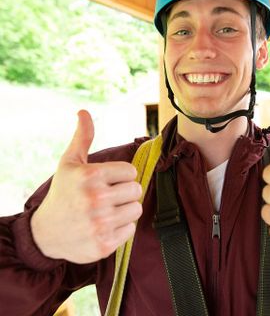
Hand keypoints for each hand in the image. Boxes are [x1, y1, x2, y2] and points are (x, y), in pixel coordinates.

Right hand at [31, 110, 141, 263]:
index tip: (107, 181)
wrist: (45, 233)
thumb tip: (84, 111)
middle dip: (125, 192)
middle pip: (136, 190)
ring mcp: (100, 223)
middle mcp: (96, 199)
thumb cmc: (63, 193)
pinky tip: (104, 226)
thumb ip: (83, 137)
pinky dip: (121, 228)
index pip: (132, 171)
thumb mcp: (69, 163)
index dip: (121, 175)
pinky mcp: (104, 244)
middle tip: (107, 197)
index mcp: (90, 176)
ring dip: (125, 210)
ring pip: (136, 209)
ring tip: (106, 211)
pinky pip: (131, 229)